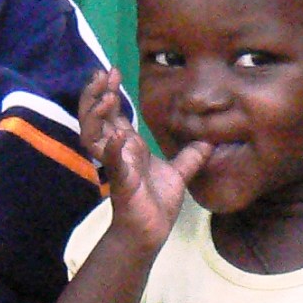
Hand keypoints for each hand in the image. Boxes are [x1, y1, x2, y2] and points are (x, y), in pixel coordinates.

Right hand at [81, 69, 209, 251]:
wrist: (152, 232)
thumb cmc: (158, 203)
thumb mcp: (179, 173)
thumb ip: (190, 156)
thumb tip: (210, 140)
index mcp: (127, 145)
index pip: (111, 113)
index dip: (107, 91)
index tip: (113, 71)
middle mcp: (115, 151)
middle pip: (95, 116)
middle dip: (95, 94)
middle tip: (103, 73)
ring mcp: (115, 165)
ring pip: (92, 135)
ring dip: (96, 114)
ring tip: (106, 97)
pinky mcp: (121, 182)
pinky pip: (113, 164)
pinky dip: (112, 150)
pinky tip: (117, 136)